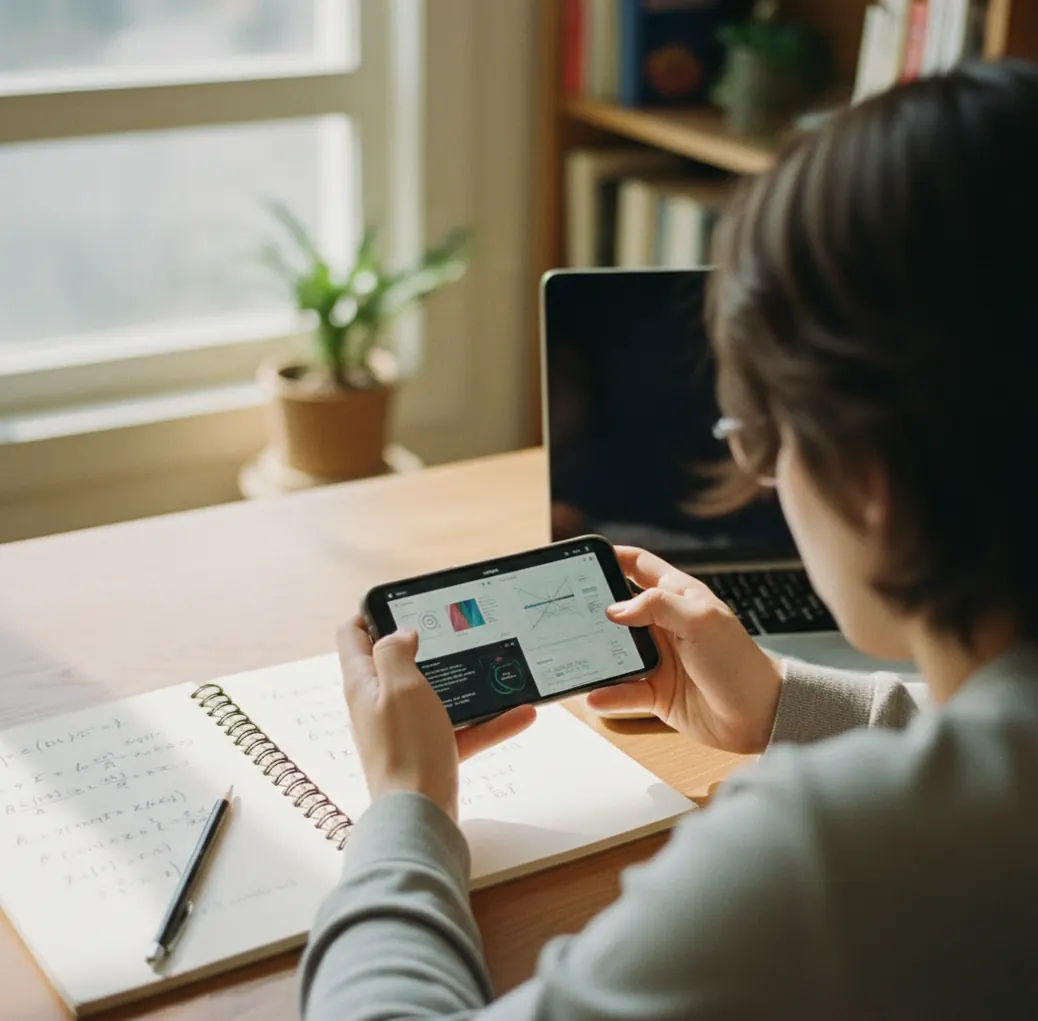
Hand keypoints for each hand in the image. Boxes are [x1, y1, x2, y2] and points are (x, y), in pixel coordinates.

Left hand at [337, 616, 536, 819]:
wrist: (420, 817)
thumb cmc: (407, 749)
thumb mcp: (400, 686)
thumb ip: (395, 651)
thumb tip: (401, 633)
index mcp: (363, 683)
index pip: (353, 634)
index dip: (374, 611)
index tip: (406, 601)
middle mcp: (378, 704)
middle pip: (396, 661)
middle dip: (427, 642)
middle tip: (457, 628)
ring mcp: (403, 729)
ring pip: (436, 694)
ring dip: (465, 682)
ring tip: (496, 667)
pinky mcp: (427, 751)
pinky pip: (459, 728)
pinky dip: (486, 721)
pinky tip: (520, 714)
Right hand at [586, 547, 782, 754]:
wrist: (760, 716)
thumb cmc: (740, 662)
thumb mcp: (701, 620)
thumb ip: (656, 605)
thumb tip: (614, 608)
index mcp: (678, 597)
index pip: (639, 566)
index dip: (613, 557)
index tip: (584, 556)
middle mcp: (664, 625)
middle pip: (617, 609)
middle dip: (591, 609)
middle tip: (564, 610)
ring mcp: (658, 659)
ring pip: (614, 652)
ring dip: (594, 655)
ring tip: (572, 654)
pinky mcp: (655, 692)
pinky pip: (622, 691)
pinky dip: (607, 694)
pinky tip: (595, 695)